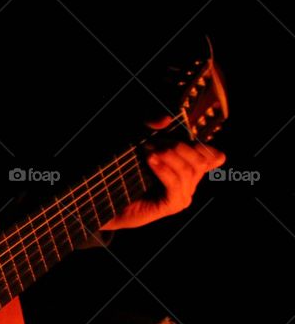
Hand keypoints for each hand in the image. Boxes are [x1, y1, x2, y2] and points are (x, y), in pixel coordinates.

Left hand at [102, 116, 225, 230]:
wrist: (109, 200)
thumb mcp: (139, 145)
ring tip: (147, 149)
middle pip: (200, 160)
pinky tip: (150, 160)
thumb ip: (151, 128)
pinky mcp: (172, 205)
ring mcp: (183, 196)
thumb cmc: (125, 172)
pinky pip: (175, 183)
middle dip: (177, 146)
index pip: (214, 157)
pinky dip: (164, 169)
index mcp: (188, 170)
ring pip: (188, 170)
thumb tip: (166, 119)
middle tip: (152, 142)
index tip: (180, 133)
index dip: (203, 145)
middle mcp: (190, 184)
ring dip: (167, 155)